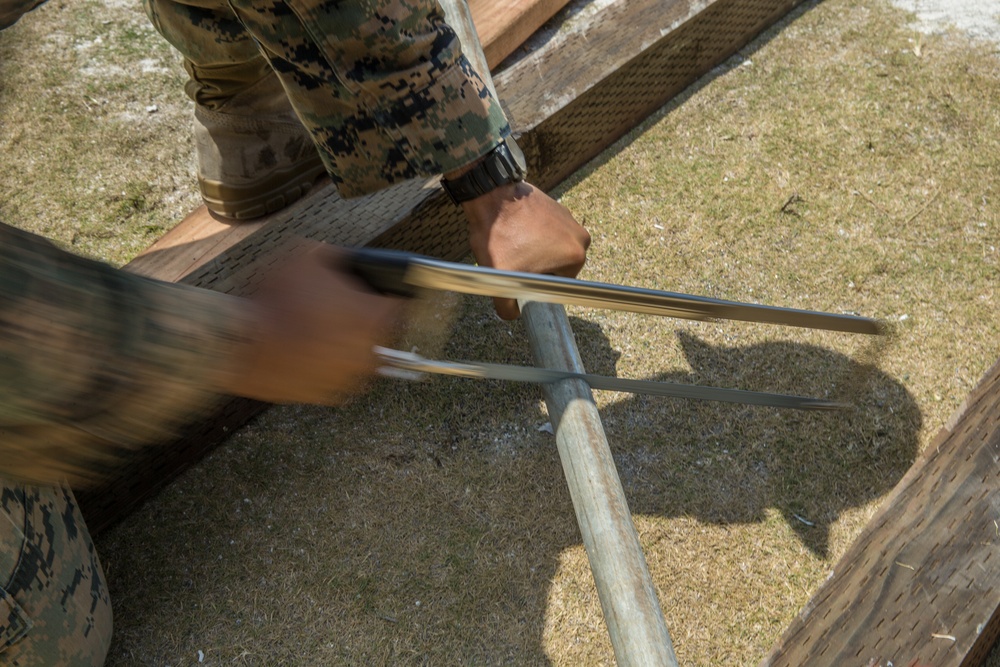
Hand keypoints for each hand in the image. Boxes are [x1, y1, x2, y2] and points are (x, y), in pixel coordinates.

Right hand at [222, 243, 400, 404]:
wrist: (242, 344)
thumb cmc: (275, 301)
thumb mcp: (305, 257)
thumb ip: (335, 257)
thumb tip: (341, 259)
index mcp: (374, 316)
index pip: (400, 303)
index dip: (385, 294)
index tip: (375, 292)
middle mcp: (371, 351)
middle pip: (383, 332)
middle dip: (365, 319)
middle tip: (342, 309)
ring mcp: (351, 376)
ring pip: (361, 356)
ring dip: (348, 344)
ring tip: (321, 330)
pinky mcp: (330, 394)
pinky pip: (338, 376)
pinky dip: (329, 364)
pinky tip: (309, 350)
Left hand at [461, 180, 590, 318]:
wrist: (491, 197)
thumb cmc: (499, 236)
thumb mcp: (501, 280)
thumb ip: (508, 308)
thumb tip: (514, 314)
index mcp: (575, 257)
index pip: (557, 286)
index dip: (535, 285)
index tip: (519, 275)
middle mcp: (579, 237)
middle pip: (556, 267)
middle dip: (535, 268)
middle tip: (514, 261)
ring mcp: (569, 219)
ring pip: (551, 250)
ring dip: (534, 251)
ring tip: (513, 246)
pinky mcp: (557, 207)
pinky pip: (546, 232)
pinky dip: (532, 235)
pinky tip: (516, 233)